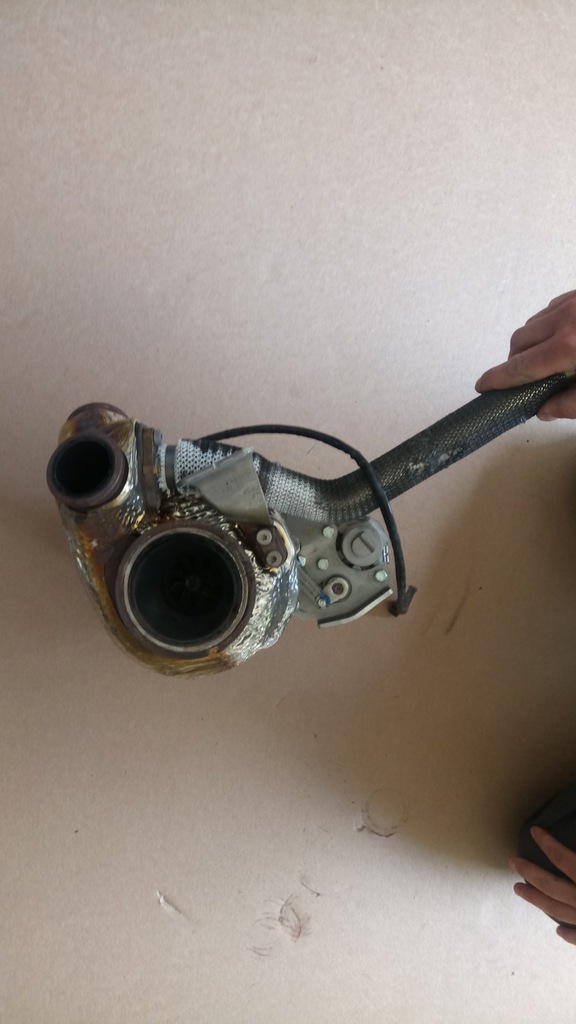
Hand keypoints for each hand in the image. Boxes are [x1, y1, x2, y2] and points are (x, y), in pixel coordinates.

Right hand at [475, 290, 575, 419]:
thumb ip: (571, 403)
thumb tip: (544, 410)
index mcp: (569, 347)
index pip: (521, 367)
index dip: (498, 379)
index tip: (482, 386)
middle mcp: (567, 319)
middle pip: (519, 342)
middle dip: (516, 362)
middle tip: (528, 380)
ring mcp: (573, 301)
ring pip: (532, 324)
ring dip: (531, 343)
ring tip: (550, 359)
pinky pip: (550, 309)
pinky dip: (547, 326)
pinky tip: (563, 339)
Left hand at [510, 826, 575, 943]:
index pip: (564, 859)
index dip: (548, 844)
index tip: (534, 831)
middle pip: (551, 885)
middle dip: (529, 872)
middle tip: (512, 861)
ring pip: (557, 910)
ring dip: (536, 900)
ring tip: (519, 889)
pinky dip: (568, 933)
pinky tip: (558, 930)